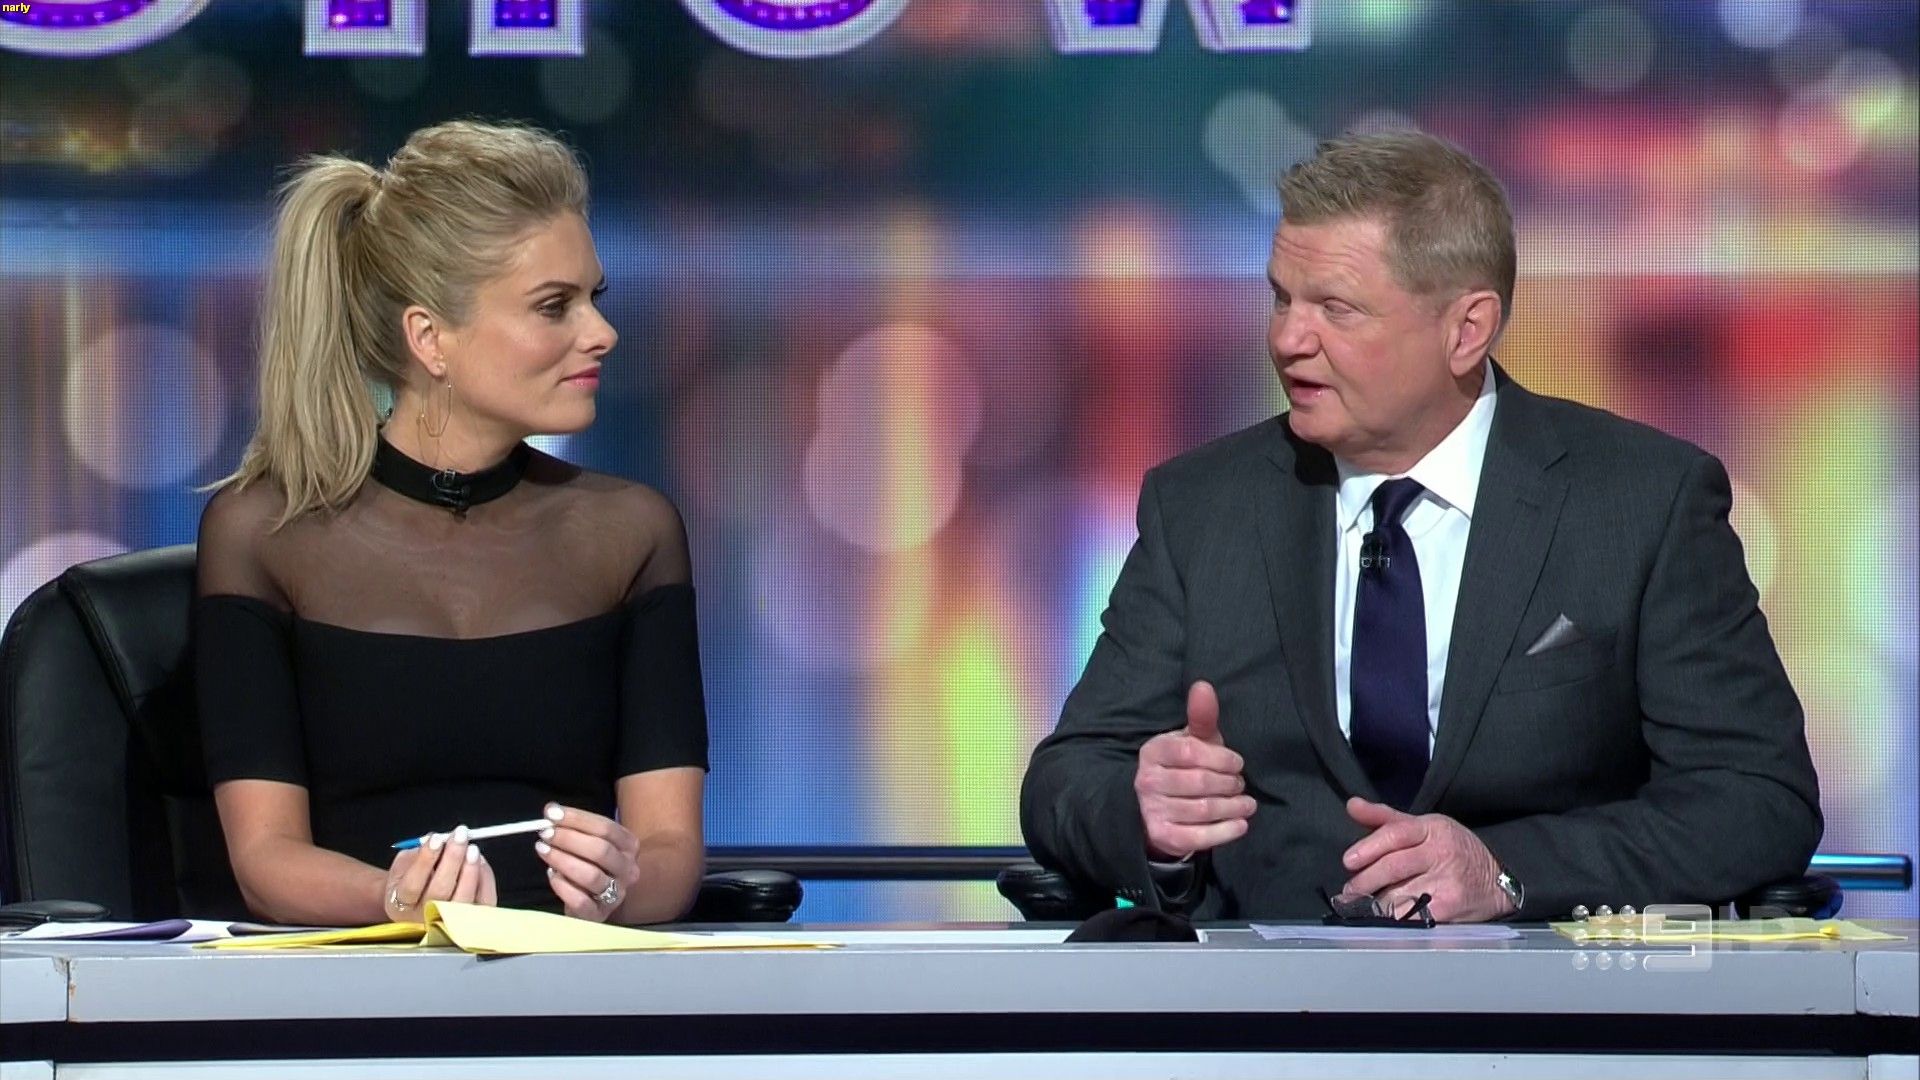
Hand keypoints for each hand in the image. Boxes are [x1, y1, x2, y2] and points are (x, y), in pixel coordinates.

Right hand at [382, 825, 496, 922]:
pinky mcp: (471, 922)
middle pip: (440, 891)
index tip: (436, 838)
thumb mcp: (402, 866)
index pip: (412, 885)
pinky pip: (482, 902)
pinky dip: (485, 880)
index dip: (425, 860)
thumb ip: (416, 854)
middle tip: (460, 836)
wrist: (415, 905)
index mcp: (399, 904)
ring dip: (470, 871)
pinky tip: (480, 862)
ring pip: (463, 900)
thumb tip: (440, 840)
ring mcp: (448, 922)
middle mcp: (422, 918)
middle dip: (452, 859)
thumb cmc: (409, 880)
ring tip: (472, 849)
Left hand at [536, 803, 642, 921]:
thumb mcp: (589, 842)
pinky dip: (563, 887)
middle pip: (600, 850)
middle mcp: (628, 870)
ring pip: (591, 875)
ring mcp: (616, 894)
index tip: (551, 813)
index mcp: (629, 846)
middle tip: (545, 833)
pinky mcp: (599, 915)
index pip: (606, 828)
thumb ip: (574, 826)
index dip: (577, 819)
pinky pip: (580, 901)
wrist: (595, 901)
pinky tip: (552, 876)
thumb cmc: (591, 864)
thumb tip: (551, 810)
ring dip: (562, 860)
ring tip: (543, 850)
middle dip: (569, 839)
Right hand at [1135, 681, 1256, 860]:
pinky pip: (1199, 837)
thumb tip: (1203, 686)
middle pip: (1201, 782)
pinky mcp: (1163, 836)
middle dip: (1230, 783)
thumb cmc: (1183, 767)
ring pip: (1204, 809)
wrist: (1157, 809)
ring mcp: (1152, 810)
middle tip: (1241, 784)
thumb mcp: (1192, 741)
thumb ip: (1201, 716)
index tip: (1237, 763)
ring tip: (1247, 803)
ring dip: (1233, 807)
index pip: (1192, 752)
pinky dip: (1226, 831)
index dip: (1221, 758)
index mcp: (1153, 751)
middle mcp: (1147, 781)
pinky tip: (1241, 824)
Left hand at [1339, 798, 1511, 922]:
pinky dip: (1395, 919)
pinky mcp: (1450, 909)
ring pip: (1400, 894)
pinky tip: (1384, 920)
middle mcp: (1440, 854)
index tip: (1349, 861)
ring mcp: (1446, 883)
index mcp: (1432, 829)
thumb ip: (1385, 818)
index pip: (1395, 834)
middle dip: (1365, 880)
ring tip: (1364, 905)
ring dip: (1376, 903)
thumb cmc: (1453, 849)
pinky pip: (1413, 916)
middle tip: (1350, 891)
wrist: (1497, 879)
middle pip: (1394, 866)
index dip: (1369, 847)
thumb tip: (1352, 805)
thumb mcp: (1424, 826)